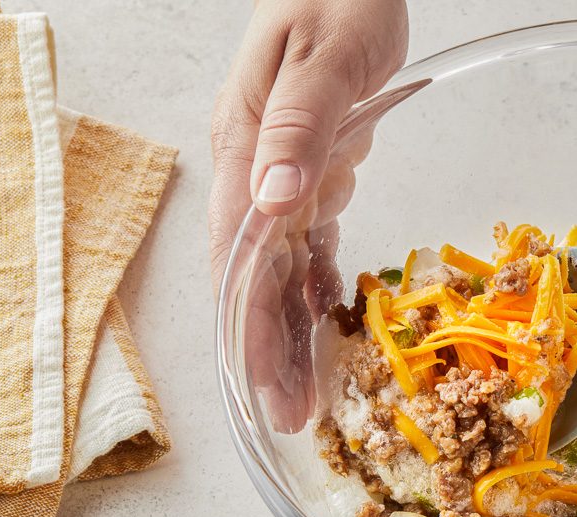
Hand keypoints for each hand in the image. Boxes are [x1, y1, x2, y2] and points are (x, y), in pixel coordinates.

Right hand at [210, 0, 407, 431]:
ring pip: (279, 269)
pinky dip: (315, 284)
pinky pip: (308, 242)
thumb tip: (275, 200)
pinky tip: (325, 322)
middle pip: (253, 276)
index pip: (239, 256)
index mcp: (245, 146)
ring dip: (291, 331)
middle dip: (268, 348)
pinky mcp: (313, 170)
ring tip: (306, 393)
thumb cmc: (337, 0)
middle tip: (290, 415)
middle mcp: (254, 170)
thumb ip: (300, 128)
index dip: (249, 325)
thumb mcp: (324, 59)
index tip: (262, 384)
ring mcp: (280, 173)